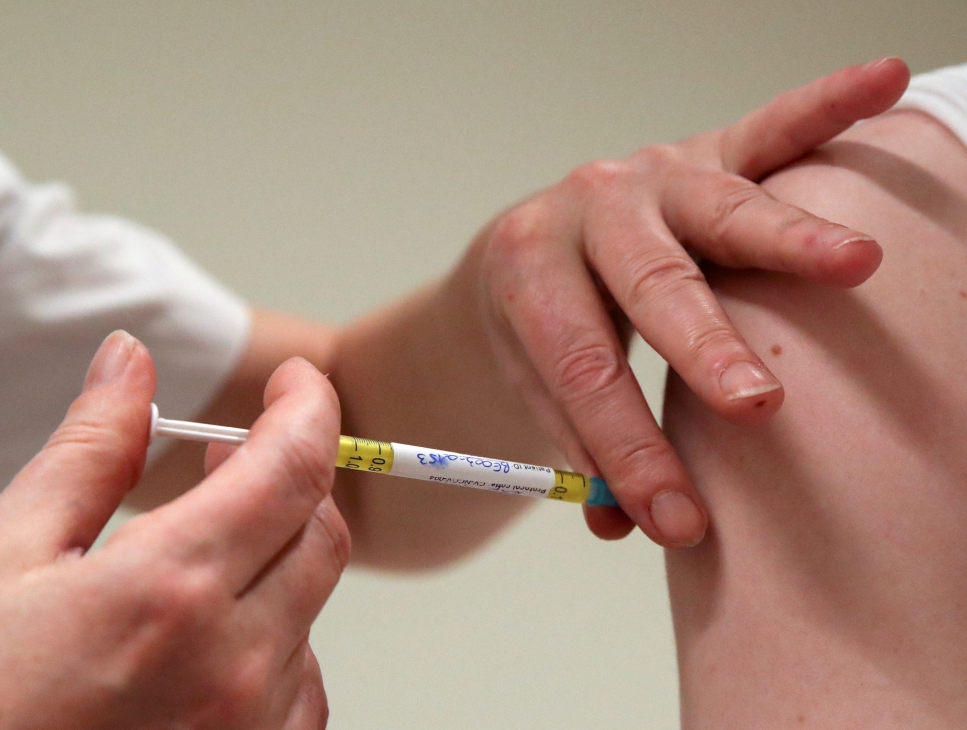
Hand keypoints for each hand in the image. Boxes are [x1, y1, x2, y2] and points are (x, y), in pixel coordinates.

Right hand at [0, 331, 348, 728]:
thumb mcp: (3, 559)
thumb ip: (89, 452)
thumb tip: (131, 362)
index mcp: (169, 593)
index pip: (293, 468)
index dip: (309, 407)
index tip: (298, 382)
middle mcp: (232, 664)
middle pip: (320, 533)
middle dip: (290, 477)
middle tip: (231, 456)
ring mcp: (252, 726)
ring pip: (312, 605)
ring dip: (274, 561)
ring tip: (195, 563)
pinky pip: (304, 682)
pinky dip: (276, 639)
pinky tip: (211, 640)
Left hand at [464, 58, 909, 544]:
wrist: (537, 241)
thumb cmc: (544, 321)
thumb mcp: (538, 381)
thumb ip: (582, 444)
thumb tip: (628, 523)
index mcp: (531, 270)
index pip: (581, 369)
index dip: (628, 448)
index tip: (676, 521)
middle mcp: (591, 210)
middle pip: (651, 282)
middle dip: (705, 348)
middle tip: (756, 406)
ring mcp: (653, 175)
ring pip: (722, 207)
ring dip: (789, 239)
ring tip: (855, 263)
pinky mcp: (705, 151)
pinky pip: (770, 128)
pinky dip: (826, 108)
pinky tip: (882, 83)